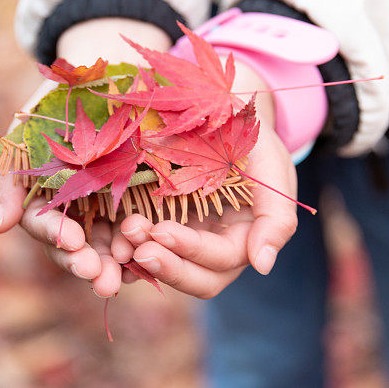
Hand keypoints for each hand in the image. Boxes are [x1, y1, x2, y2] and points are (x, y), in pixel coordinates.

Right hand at [0, 18, 170, 296]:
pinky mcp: (141, 200)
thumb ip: (9, 182)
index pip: (46, 227)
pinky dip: (145, 243)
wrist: (106, 71)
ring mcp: (109, 207)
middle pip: (78, 248)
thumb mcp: (27, 134)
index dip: (57, 237)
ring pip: (110, 245)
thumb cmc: (56, 104)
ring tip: (127, 273)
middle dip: (87, 264)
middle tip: (101, 279)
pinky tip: (152, 253)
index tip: (72, 243)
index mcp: (46, 199)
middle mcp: (77, 210)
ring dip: (116, 263)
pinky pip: (142, 228)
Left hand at [117, 61, 299, 298]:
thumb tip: (262, 265)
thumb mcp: (273, 166)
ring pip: (165, 266)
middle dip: (166, 266)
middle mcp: (214, 246)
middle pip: (194, 277)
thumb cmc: (253, 137)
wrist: (222, 110)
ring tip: (123, 234)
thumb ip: (276, 216)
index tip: (161, 230)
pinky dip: (125, 247)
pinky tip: (111, 234)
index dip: (192, 250)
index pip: (221, 260)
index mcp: (244, 238)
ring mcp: (184, 237)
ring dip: (141, 257)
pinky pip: (141, 247)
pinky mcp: (157, 222)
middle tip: (136, 248)